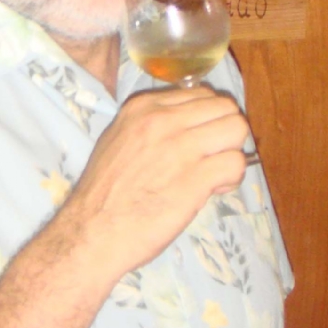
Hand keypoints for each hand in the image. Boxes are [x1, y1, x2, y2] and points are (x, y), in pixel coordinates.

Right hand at [65, 84, 248, 282]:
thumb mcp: (118, 140)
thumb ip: (150, 126)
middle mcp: (162, 120)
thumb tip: (187, 126)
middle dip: (225, 133)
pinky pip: (236, 163)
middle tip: (212, 158)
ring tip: (214, 174)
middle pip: (225, 107)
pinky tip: (213, 191)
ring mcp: (180, 147)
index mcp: (143, 107)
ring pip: (236, 128)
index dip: (207, 120)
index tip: (197, 144)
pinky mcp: (194, 178)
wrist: (91, 232)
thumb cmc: (103, 193)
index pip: (202, 94)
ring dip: (231, 153)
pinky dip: (232, 178)